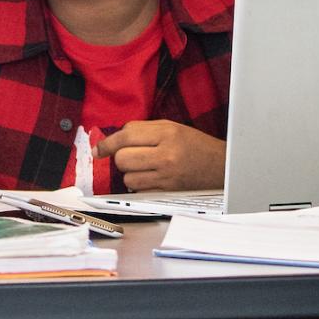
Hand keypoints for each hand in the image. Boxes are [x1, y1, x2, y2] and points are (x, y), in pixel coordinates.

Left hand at [96, 120, 225, 191]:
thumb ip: (142, 130)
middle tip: (132, 156)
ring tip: (144, 167)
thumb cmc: (194, 145)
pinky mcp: (167, 190)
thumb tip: (113, 140)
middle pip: (122, 158)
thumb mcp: (171, 128)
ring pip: (127, 177)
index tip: (99, 149)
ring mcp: (166, 175)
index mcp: (166, 133)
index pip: (126, 136)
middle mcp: (166, 154)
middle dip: (121, 158)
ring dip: (130, 173)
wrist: (220, 167)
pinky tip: (150, 177)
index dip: (108, 143)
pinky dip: (138, 184)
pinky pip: (138, 189)